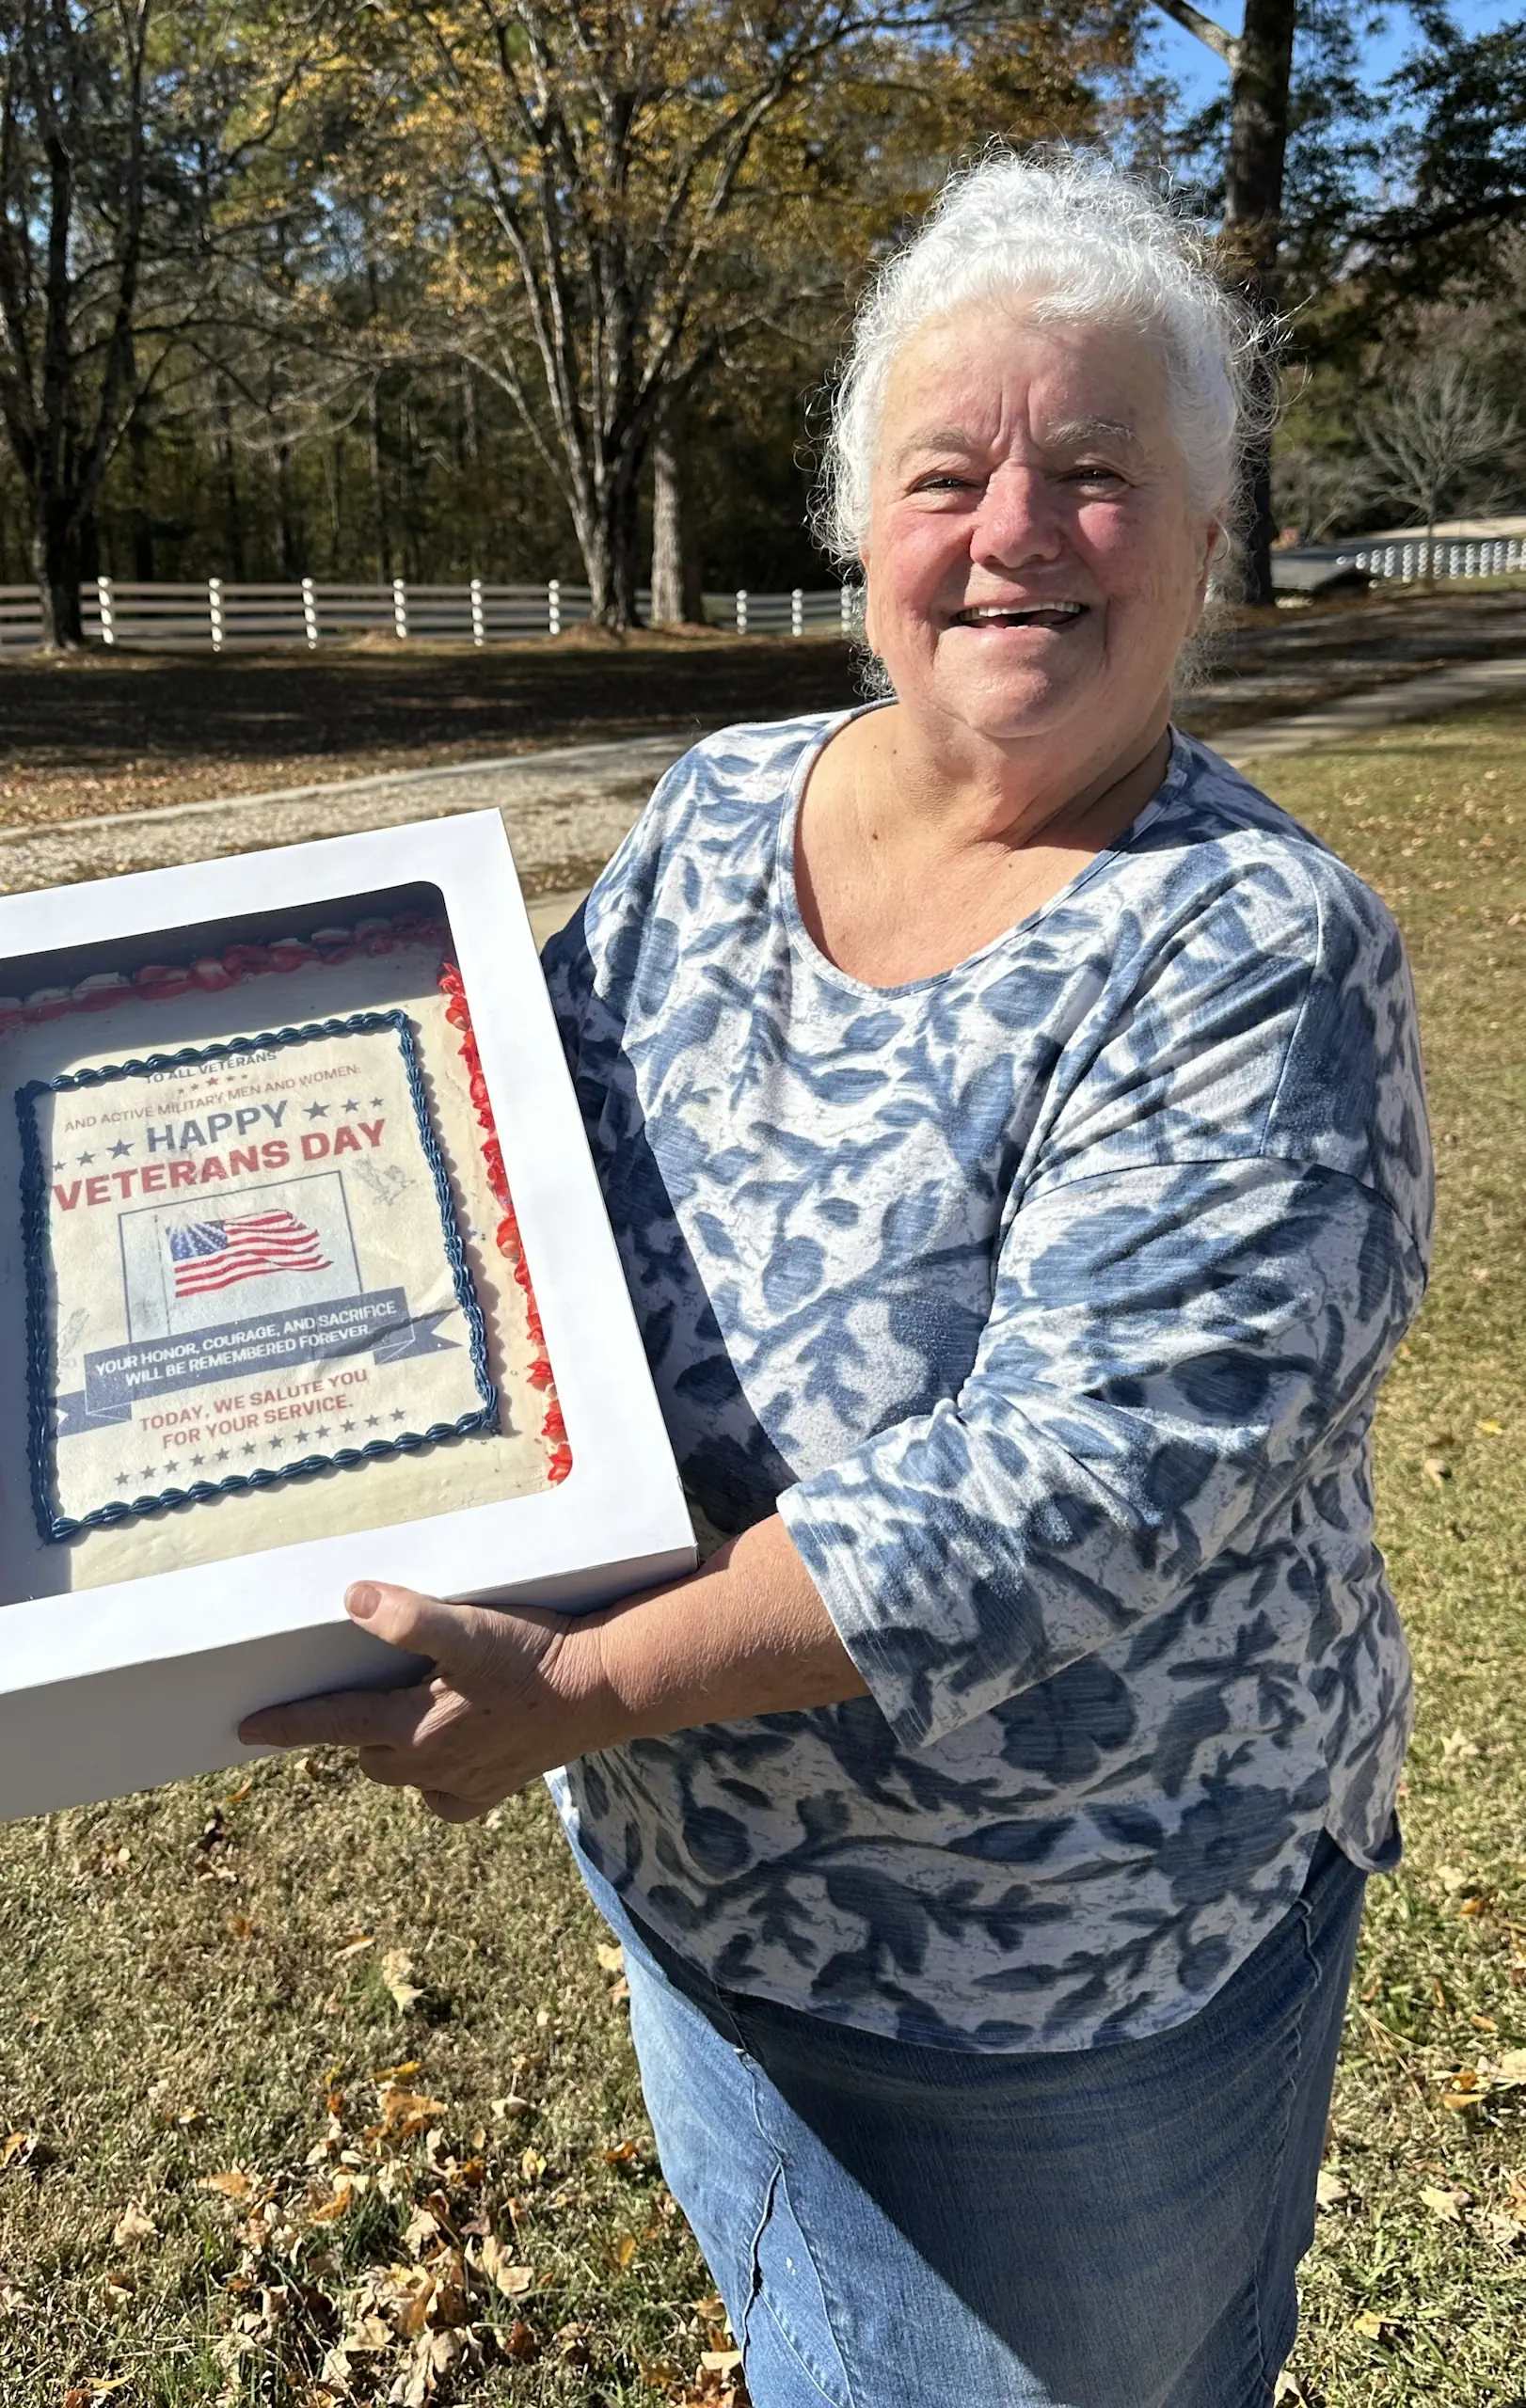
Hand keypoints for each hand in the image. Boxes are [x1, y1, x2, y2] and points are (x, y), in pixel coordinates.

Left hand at [237, 1581, 611, 1821]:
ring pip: (403, 1775)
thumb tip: (354, 1602)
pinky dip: (435, 1783)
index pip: (333, 1724)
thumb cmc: (535, 1655)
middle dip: (351, 1729)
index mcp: (414, 1726)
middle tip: (352, 1697)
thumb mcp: (471, 1628)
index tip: (244, 1728)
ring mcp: (465, 1782)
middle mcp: (431, 1764)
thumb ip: (412, 1618)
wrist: (604, 1691)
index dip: (286, 1724)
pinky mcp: (496, 1788)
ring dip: (391, 1751)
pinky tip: (448, 1756)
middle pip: (367, 1751)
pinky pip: (446, 1799)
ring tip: (401, 1717)